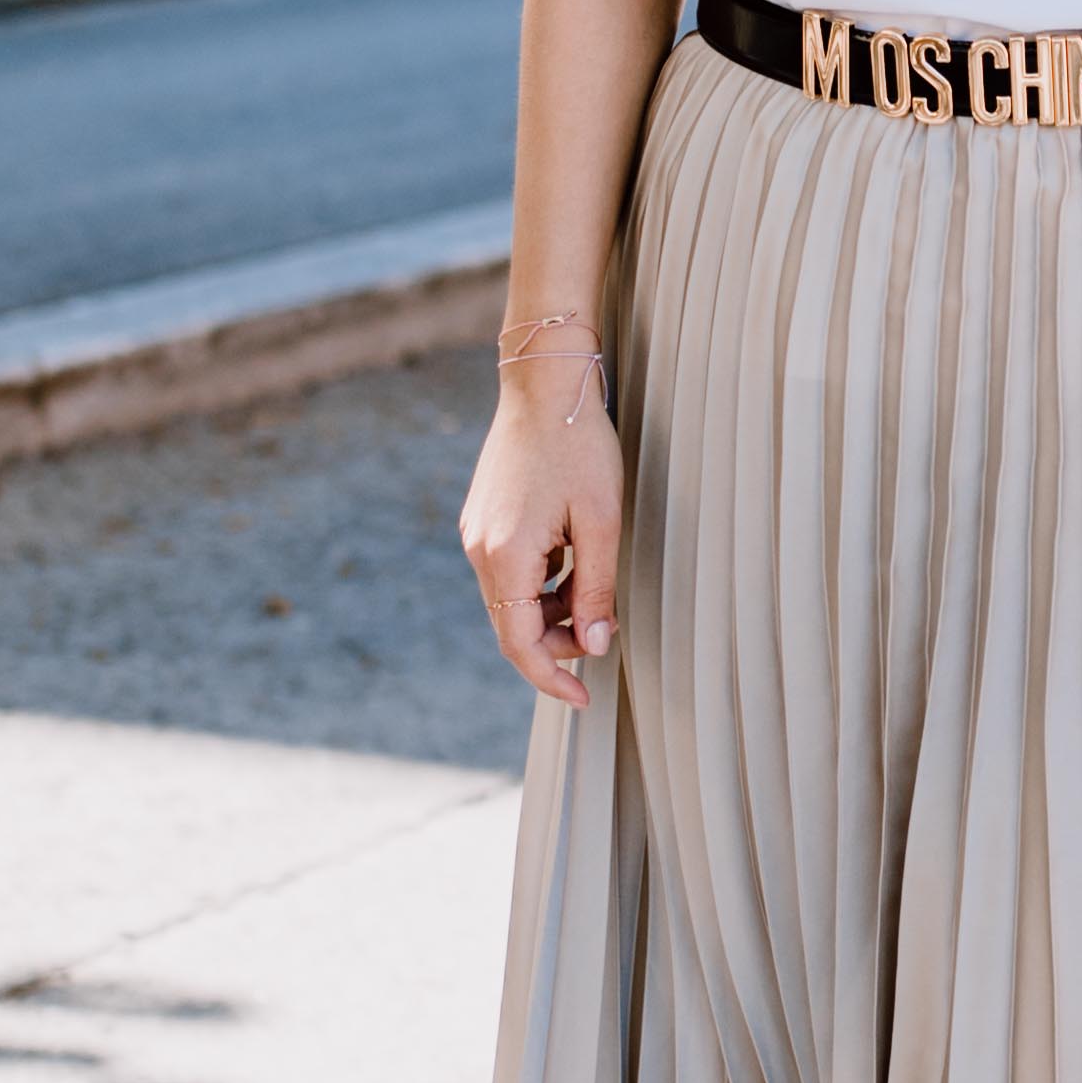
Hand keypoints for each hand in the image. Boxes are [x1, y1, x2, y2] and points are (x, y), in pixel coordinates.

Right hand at [460, 362, 625, 711]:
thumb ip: (596, 588)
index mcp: (505, 556)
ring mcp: (476, 533)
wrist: (544, 385)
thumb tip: (594, 645)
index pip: (520, 644)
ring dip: (551, 610)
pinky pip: (509, 571)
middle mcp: (479, 550)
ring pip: (511, 599)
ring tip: (595, 590)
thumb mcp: (601, 522)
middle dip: (558, 643)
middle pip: (513, 626)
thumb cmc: (580, 446)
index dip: (552, 678)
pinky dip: (539, 583)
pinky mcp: (482, 519)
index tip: (584, 698)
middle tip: (604, 633)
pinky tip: (572, 560)